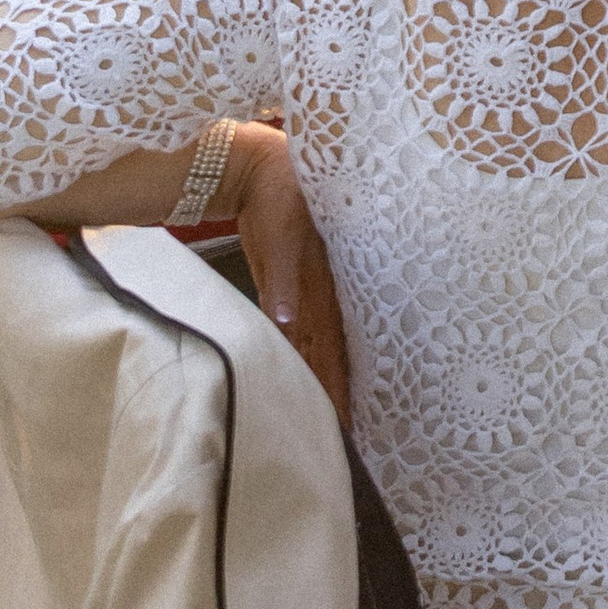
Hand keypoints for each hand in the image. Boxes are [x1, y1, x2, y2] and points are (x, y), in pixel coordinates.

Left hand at [228, 128, 351, 424]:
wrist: (261, 168)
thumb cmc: (274, 200)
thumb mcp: (279, 239)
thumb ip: (282, 281)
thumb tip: (286, 322)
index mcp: (323, 286)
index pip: (333, 350)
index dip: (338, 388)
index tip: (343, 427)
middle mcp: (323, 294)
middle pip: (333, 356)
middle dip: (339, 396)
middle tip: (345, 440)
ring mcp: (312, 291)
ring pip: (323, 348)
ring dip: (329, 381)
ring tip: (339, 422)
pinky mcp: (296, 285)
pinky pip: (309, 331)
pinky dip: (313, 357)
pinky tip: (316, 378)